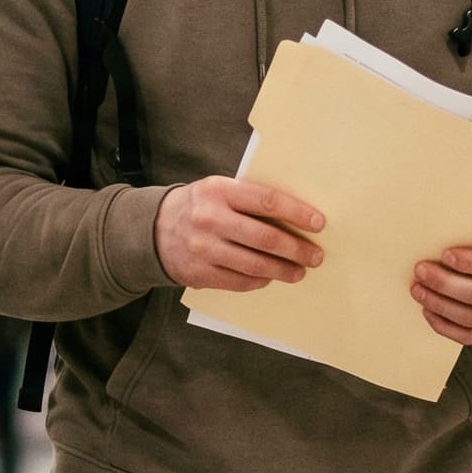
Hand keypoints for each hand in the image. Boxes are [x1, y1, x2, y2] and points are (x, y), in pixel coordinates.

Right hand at [155, 177, 325, 292]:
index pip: (267, 201)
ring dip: (283, 270)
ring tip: (299, 271)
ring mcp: (203, 249)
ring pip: (254, 265)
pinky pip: (239, 281)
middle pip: (264, 238)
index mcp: (218, 191)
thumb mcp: (218, 191)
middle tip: (316, 255)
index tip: (319, 224)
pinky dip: (260, 280)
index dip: (297, 214)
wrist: (153, 230)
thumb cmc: (199, 207)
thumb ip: (249, 200)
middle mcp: (209, 219)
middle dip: (296, 249)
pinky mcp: (199, 273)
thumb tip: (297, 219)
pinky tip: (271, 277)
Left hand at [413, 224, 471, 344]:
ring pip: (471, 317)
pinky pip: (468, 335)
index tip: (445, 254)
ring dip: (439, 305)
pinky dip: (444, 326)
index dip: (471, 262)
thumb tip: (439, 231)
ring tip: (417, 290)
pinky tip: (427, 310)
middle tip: (421, 270)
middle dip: (445, 284)